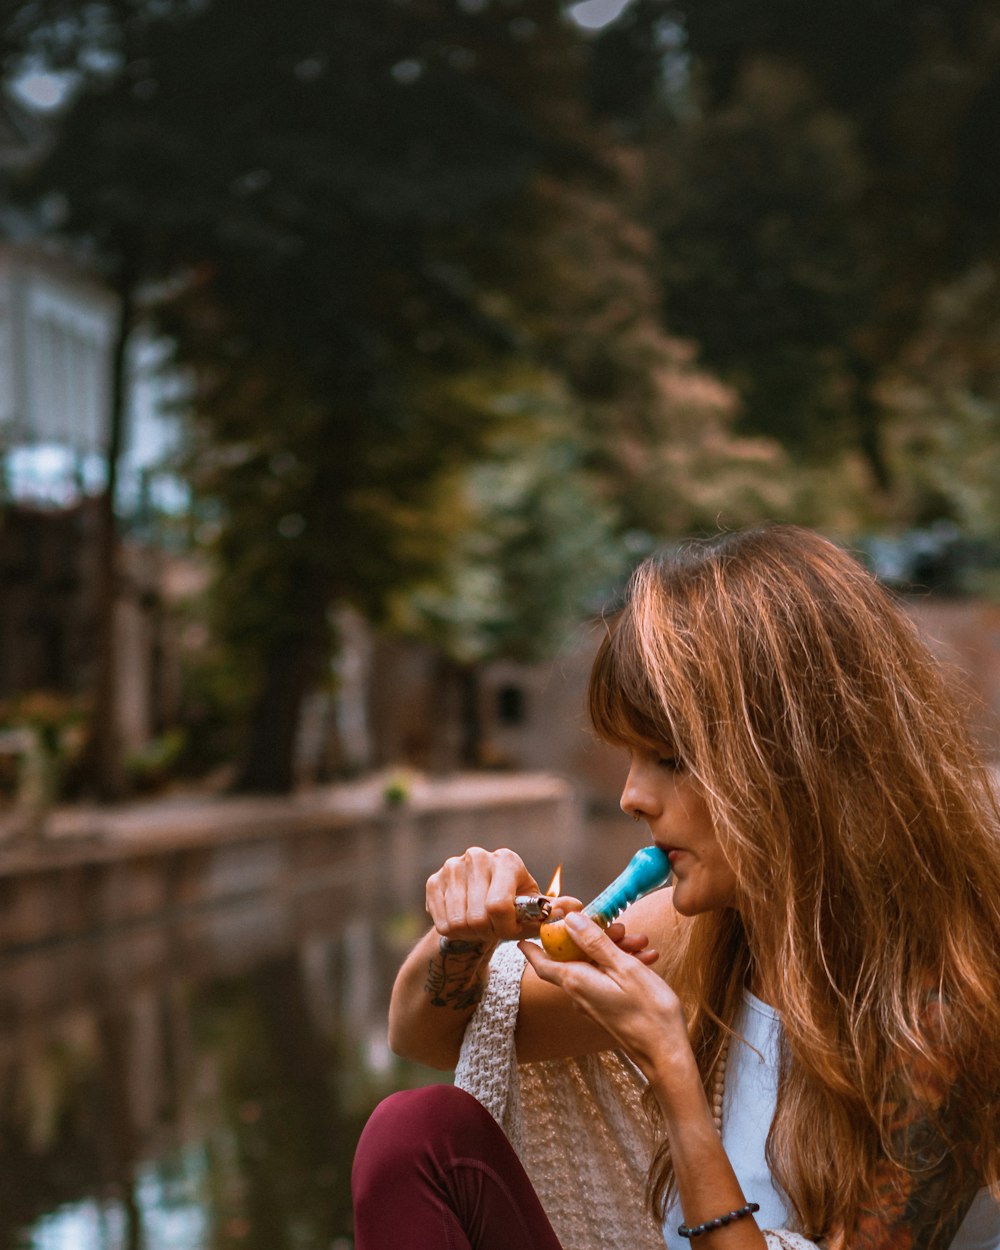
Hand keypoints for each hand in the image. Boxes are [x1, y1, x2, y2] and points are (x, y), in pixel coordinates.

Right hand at [425, 846, 581, 942]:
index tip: (509, 931)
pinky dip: (452, 931)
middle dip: (487, 933)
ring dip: (470, 934)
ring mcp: (453, 866)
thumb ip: (555, 911)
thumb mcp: (535, 910)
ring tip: (480, 927)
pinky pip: (440, 921)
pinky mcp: (435, 879)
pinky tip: (463, 921)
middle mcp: (479, 856)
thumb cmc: (515, 907)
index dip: (503, 928)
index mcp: (508, 861)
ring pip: (457, 922)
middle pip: (476, 917)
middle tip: (492, 930)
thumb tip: (576, 906)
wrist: (482, 903)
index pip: (498, 906)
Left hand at [519, 910, 688, 1081]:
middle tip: (621, 928)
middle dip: (596, 937)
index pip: (542, 963)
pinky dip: (623, 966)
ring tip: (643, 943)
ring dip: (617, 950)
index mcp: (577, 982)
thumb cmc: (649, 1012)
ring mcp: (593, 1003)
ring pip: (596, 966)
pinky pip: (607, 979)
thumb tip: (569, 921)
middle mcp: (579, 994)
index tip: (524, 936)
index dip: (532, 948)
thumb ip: (594, 942)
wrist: (667, 1055)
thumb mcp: (624, 968)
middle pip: (575, 957)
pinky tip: (647, 958)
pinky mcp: (606, 1009)